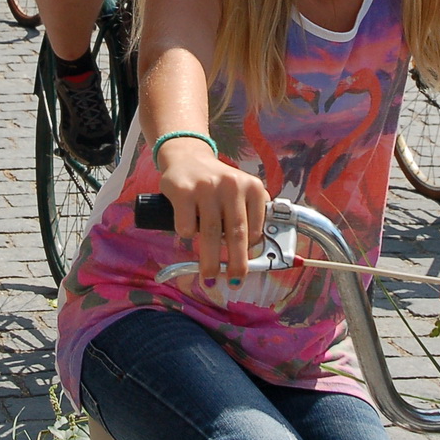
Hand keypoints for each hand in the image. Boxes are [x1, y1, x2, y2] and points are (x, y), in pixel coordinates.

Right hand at [156, 139, 268, 283]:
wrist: (187, 158)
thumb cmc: (217, 184)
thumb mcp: (241, 192)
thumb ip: (250, 214)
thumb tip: (255, 254)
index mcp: (253, 187)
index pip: (256, 228)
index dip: (250, 251)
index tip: (245, 266)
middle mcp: (232, 185)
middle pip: (236, 233)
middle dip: (236, 263)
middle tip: (234, 281)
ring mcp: (207, 187)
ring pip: (211, 233)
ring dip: (211, 260)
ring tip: (210, 277)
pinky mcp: (183, 190)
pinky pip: (187, 225)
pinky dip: (187, 235)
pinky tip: (187, 233)